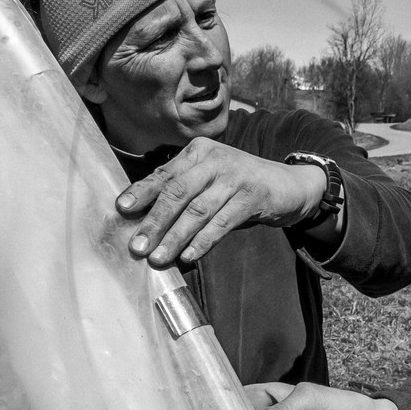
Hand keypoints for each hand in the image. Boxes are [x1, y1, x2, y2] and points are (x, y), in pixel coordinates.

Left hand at [116, 138, 330, 267]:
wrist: (289, 184)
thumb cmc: (239, 186)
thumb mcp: (210, 181)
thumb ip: (184, 193)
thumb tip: (146, 223)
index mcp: (198, 152)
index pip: (164, 174)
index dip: (141, 192)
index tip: (121, 209)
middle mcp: (215, 159)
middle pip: (177, 192)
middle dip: (154, 221)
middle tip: (137, 246)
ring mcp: (235, 176)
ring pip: (198, 210)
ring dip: (175, 236)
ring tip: (158, 258)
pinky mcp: (253, 195)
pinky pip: (223, 221)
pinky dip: (204, 240)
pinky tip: (190, 256)